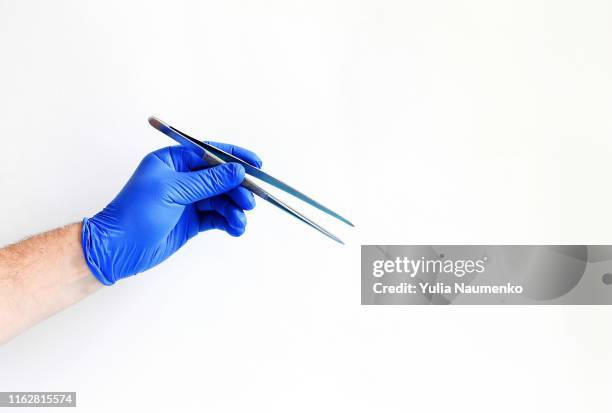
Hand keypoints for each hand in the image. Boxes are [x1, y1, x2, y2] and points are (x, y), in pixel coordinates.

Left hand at [81, 143, 261, 284]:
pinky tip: (235, 228)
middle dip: (237, 189)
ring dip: (234, 209)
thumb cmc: (134, 213)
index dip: (234, 158)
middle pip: (221, 178)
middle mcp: (182, 178)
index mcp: (173, 162)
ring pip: (221, 199)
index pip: (210, 153)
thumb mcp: (173, 191)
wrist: (118, 249)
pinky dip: (228, 222)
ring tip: (239, 222)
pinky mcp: (192, 221)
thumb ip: (208, 181)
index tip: (255, 164)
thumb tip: (236, 171)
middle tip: (249, 201)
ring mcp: (188, 200)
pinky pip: (217, 217)